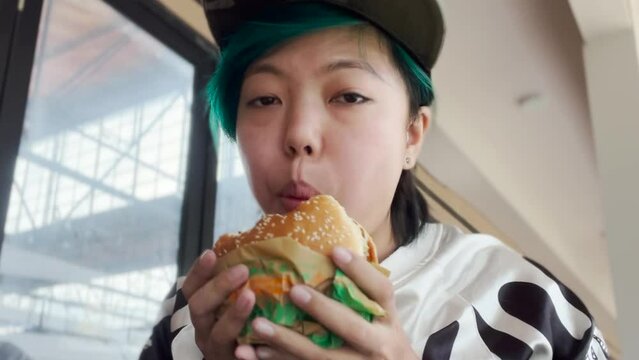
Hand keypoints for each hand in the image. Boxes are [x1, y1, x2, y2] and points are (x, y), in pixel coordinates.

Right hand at [181, 249, 256, 359]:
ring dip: (233, 315)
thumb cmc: (244, 323)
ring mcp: (216, 348)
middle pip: (200, 307)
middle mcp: (204, 328)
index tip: (210, 253)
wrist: (244, 357)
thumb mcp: (235, 299)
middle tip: (242, 270)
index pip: (192, 288)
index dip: (198, 271)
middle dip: (218, 287)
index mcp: (203, 309)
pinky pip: (238, 357)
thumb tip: (257, 243)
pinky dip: (247, 350)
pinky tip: (258, 336)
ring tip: (250, 296)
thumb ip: (240, 279)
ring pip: (219, 333)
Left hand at [245, 246, 418, 359]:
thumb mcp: (383, 315)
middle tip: (294, 291)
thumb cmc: (382, 337)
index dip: (360, 271)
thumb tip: (332, 251)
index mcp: (389, 320)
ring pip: (321, 356)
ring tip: (258, 324)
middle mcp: (379, 345)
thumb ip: (365, 290)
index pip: (381, 291)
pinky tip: (257, 351)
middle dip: (322, 309)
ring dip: (287, 341)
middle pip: (351, 327)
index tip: (335, 250)